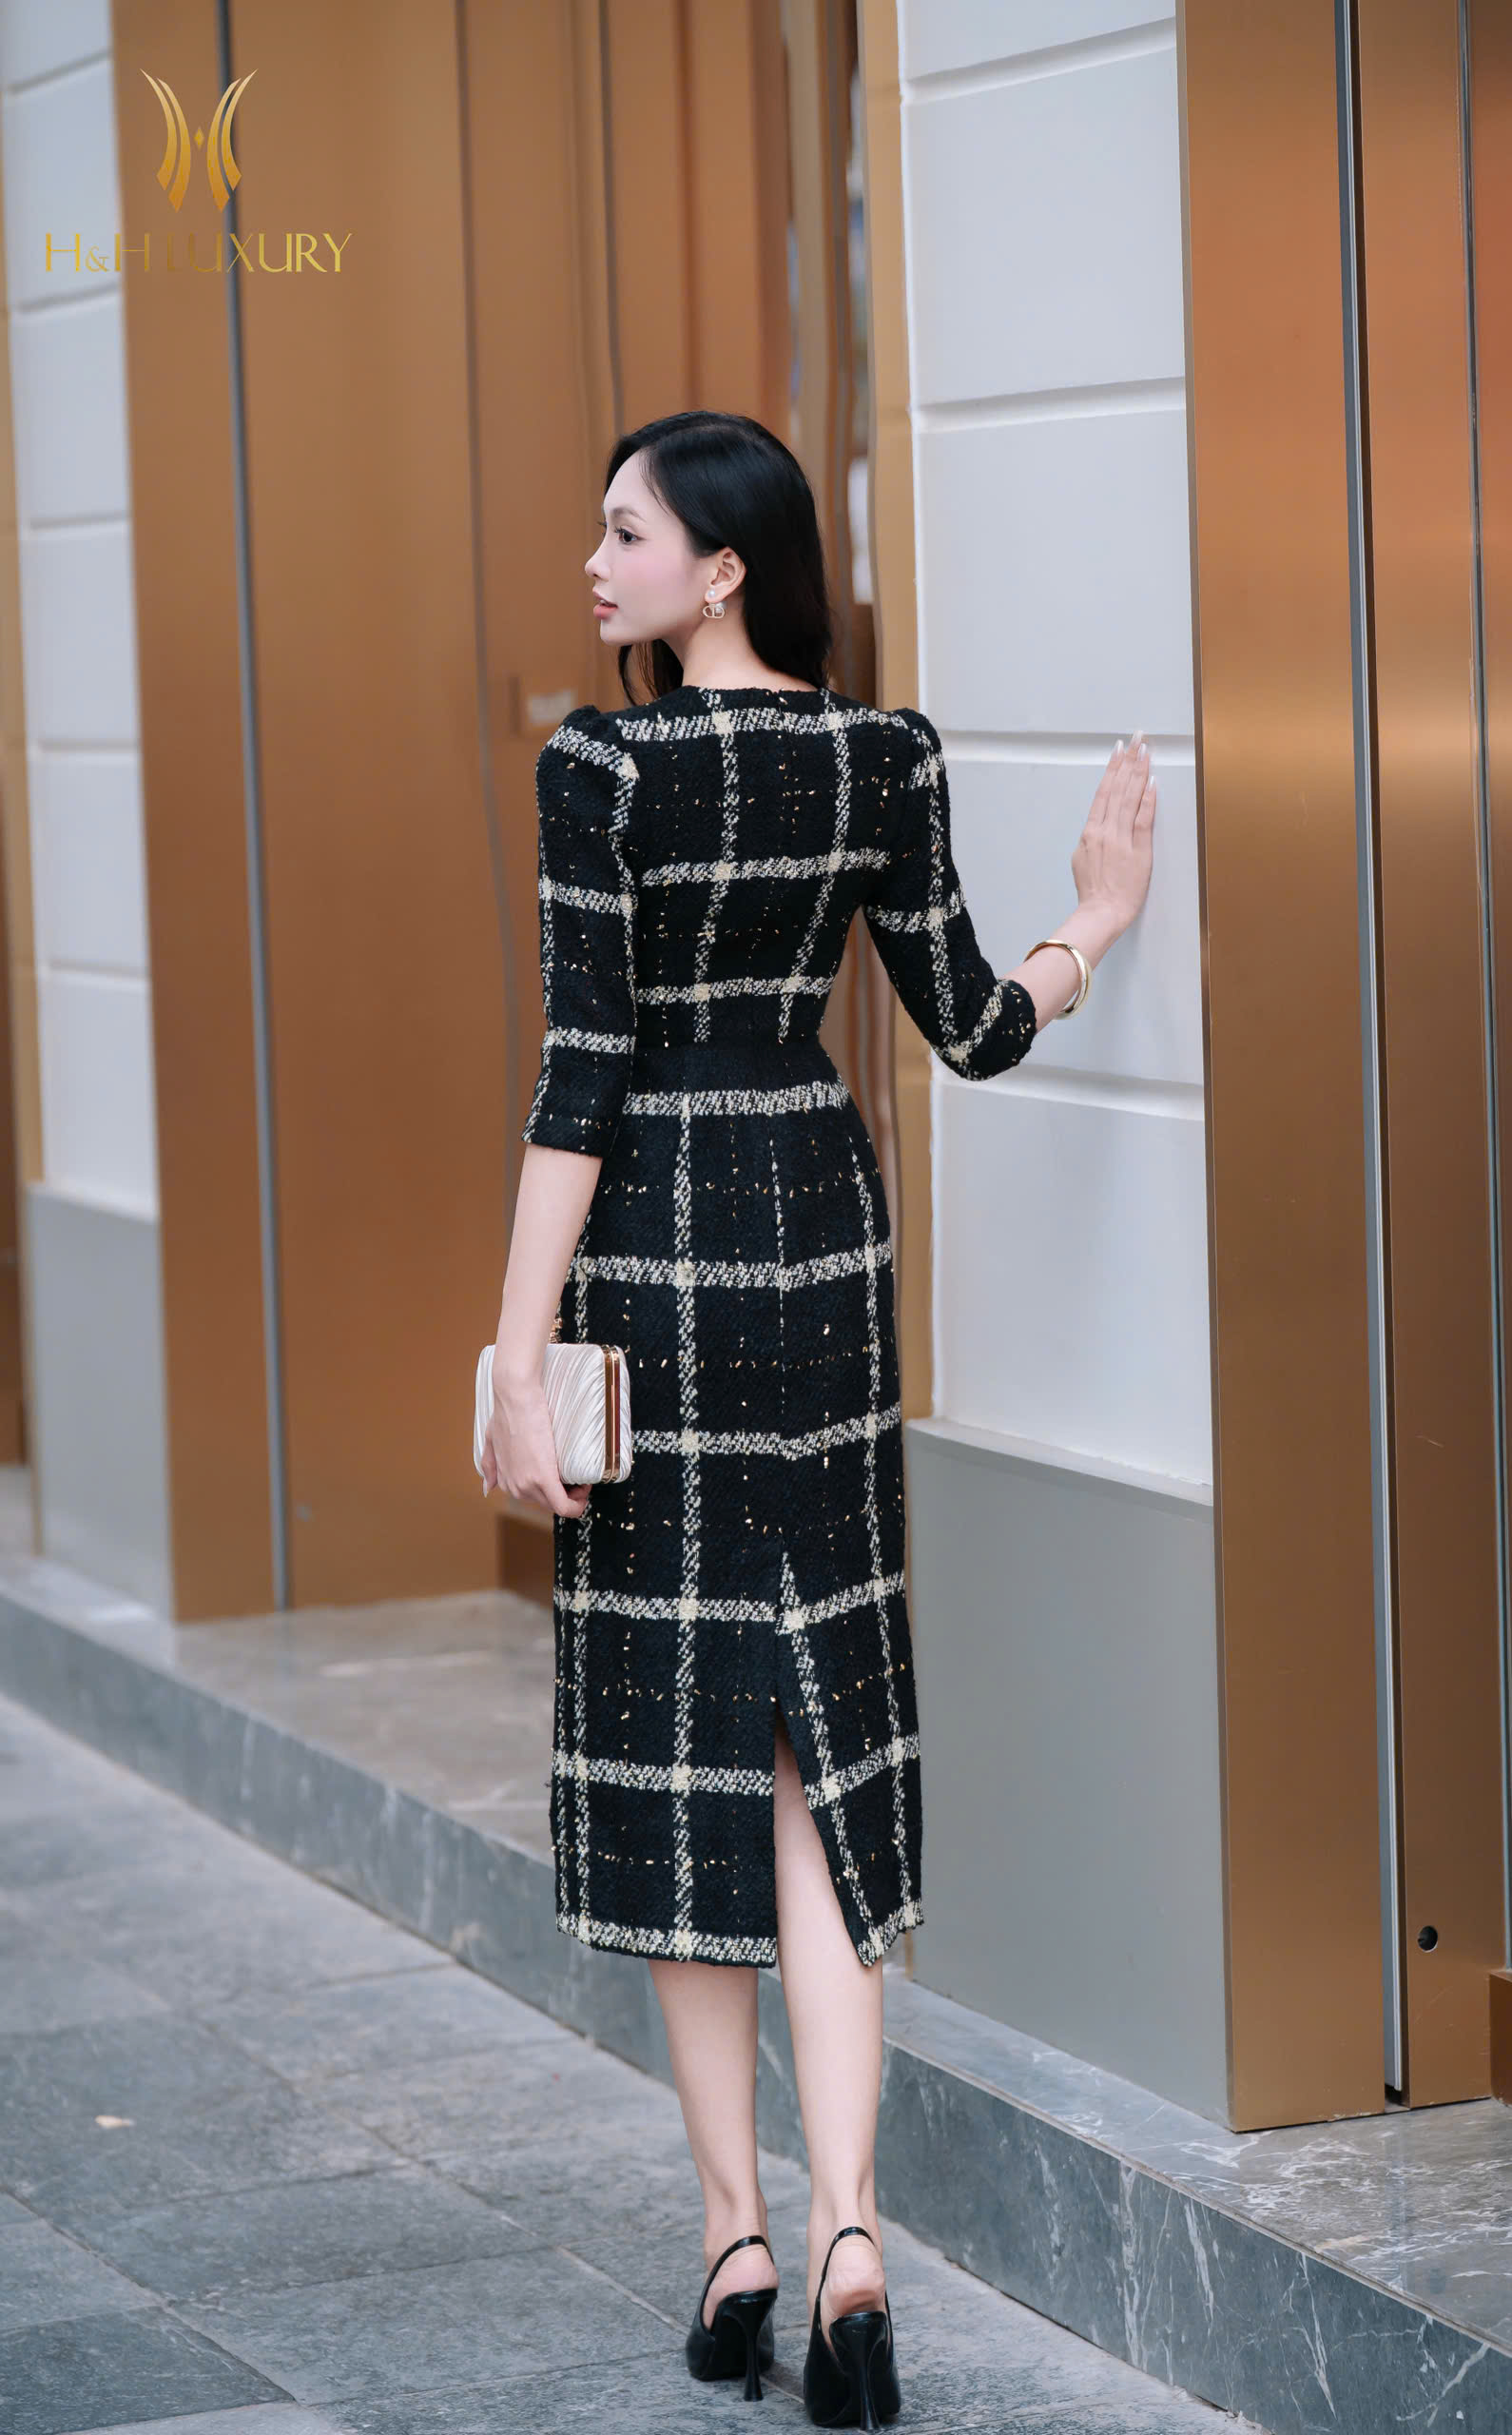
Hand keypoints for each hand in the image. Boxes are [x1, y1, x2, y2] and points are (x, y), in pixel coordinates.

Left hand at [480, 1366, 591, 1518]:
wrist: (516, 1398)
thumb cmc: (507, 1412)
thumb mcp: (492, 1441)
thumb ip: (489, 1465)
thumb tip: (487, 1488)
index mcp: (506, 1481)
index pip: (535, 1499)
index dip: (554, 1490)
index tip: (565, 1475)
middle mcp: (515, 1488)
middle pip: (549, 1504)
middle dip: (568, 1494)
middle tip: (578, 1475)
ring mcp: (527, 1484)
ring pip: (558, 1505)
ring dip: (576, 1497)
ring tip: (582, 1477)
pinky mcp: (543, 1477)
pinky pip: (564, 1506)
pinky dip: (577, 1504)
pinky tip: (584, 1487)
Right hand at [1071, 735, 1156, 931]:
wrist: (1101, 913)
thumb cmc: (1092, 893)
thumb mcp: (1081, 860)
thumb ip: (1091, 840)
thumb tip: (1097, 827)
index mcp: (1089, 832)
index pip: (1103, 793)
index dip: (1112, 769)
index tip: (1119, 750)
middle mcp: (1104, 830)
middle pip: (1118, 788)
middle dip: (1128, 760)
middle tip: (1137, 737)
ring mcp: (1121, 839)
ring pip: (1130, 797)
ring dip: (1139, 771)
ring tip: (1145, 750)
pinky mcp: (1138, 850)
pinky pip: (1143, 818)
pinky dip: (1147, 798)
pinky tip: (1152, 780)